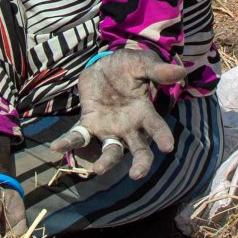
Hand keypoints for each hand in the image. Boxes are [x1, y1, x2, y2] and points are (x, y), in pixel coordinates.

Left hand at [49, 48, 188, 179]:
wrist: (103, 64)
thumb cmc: (128, 66)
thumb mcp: (142, 63)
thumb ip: (157, 70)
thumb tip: (181, 71)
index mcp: (144, 113)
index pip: (156, 128)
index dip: (162, 137)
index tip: (168, 147)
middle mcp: (129, 126)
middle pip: (138, 150)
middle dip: (140, 163)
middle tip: (138, 174)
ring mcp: (108, 128)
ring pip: (110, 151)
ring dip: (105, 162)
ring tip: (98, 170)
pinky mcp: (88, 124)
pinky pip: (78, 137)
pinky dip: (68, 143)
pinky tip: (57, 147)